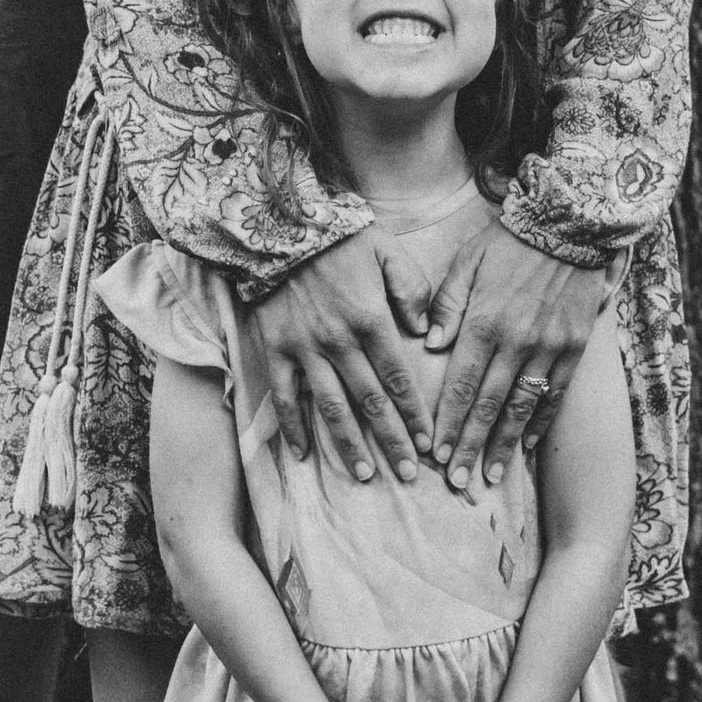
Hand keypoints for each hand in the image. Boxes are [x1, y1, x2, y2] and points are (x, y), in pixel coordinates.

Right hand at [246, 230, 436, 484]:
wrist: (277, 226)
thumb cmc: (340, 236)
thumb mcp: (388, 250)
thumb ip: (414, 290)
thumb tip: (426, 332)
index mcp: (371, 320)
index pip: (399, 380)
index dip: (414, 415)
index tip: (427, 444)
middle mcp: (339, 342)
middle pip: (370, 402)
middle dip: (390, 440)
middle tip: (407, 474)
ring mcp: (304, 350)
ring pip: (331, 407)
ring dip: (348, 444)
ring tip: (363, 474)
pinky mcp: (274, 350)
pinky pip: (284, 397)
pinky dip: (293, 428)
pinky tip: (303, 455)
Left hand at [424, 222, 608, 497]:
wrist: (569, 226)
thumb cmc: (508, 242)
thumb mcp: (466, 262)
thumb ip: (446, 306)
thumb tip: (429, 346)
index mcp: (483, 323)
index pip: (461, 386)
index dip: (447, 423)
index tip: (435, 454)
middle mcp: (515, 343)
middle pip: (488, 407)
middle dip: (469, 448)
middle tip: (456, 482)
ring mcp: (548, 349)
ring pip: (522, 408)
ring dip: (504, 446)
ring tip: (490, 476)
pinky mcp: (573, 348)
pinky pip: (554, 395)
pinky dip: (540, 423)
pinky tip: (528, 446)